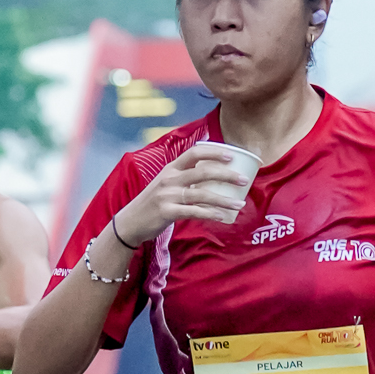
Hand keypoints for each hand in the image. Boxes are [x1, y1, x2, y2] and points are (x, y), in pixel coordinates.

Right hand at [114, 143, 254, 246]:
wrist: (130, 221)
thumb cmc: (153, 202)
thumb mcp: (166, 184)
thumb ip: (185, 177)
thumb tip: (211, 174)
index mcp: (171, 168)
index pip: (194, 153)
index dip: (214, 152)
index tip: (232, 156)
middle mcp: (169, 179)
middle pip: (203, 172)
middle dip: (226, 175)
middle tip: (244, 180)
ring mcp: (167, 195)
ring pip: (202, 194)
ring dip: (224, 199)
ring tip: (239, 204)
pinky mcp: (166, 212)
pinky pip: (193, 212)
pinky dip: (209, 214)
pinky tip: (222, 217)